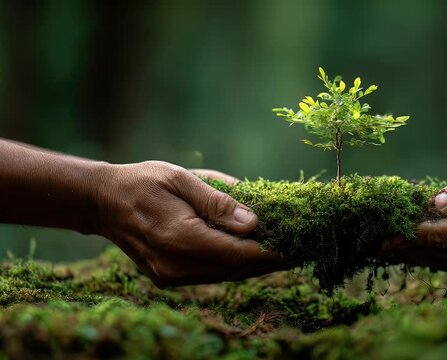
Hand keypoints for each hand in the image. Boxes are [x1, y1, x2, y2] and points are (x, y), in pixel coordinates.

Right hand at [95, 161, 284, 286]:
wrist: (104, 202)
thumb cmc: (144, 182)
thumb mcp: (183, 180)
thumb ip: (218, 202)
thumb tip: (253, 223)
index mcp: (181, 238)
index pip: (239, 254)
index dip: (272, 253)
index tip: (299, 246)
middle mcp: (177, 265)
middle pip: (237, 269)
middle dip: (271, 261)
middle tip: (301, 248)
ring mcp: (172, 275)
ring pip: (227, 275)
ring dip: (256, 265)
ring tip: (284, 251)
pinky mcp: (170, 277)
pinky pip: (213, 274)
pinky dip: (235, 265)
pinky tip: (252, 253)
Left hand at [381, 156, 446, 278]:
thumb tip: (433, 204)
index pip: (442, 236)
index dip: (409, 235)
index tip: (382, 235)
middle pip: (440, 254)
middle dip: (405, 250)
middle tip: (374, 246)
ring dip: (418, 256)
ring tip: (389, 251)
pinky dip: (438, 257)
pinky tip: (418, 253)